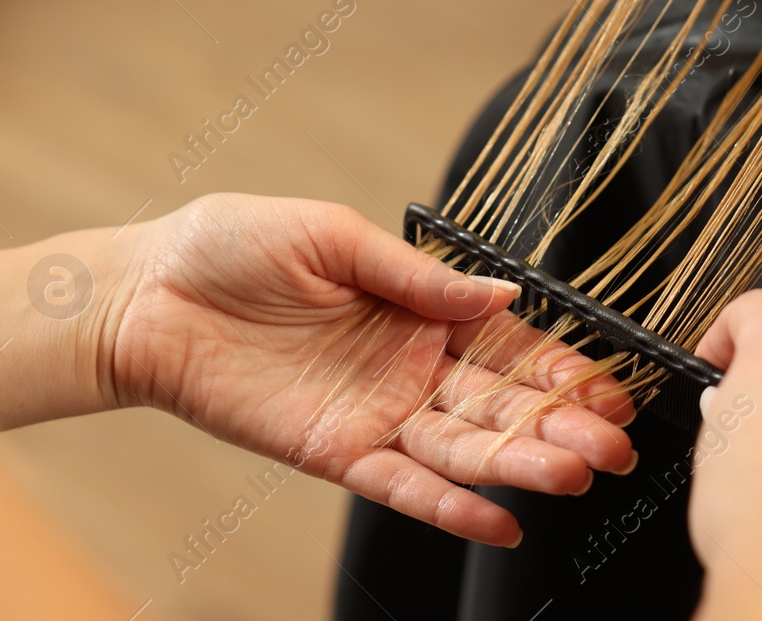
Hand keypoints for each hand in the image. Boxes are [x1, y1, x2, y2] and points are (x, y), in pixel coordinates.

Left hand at [102, 194, 634, 545]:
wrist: (146, 292)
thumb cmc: (234, 245)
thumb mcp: (335, 238)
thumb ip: (420, 278)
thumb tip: (505, 297)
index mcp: (421, 311)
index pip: (509, 347)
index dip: (561, 368)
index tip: (612, 388)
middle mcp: (411, 369)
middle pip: (499, 405)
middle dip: (558, 425)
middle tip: (615, 446)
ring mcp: (376, 415)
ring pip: (461, 448)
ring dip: (517, 465)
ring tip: (574, 476)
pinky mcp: (333, 452)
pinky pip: (397, 486)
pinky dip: (447, 506)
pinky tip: (498, 524)